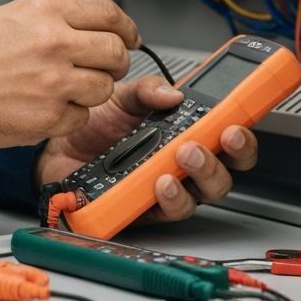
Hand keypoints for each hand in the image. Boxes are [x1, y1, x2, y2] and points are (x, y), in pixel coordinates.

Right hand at [0, 0, 138, 150]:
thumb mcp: (8, 17)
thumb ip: (51, 19)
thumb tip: (86, 27)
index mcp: (43, 11)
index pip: (109, 13)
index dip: (127, 27)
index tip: (130, 36)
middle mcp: (54, 42)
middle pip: (117, 51)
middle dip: (117, 61)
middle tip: (105, 67)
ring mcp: (54, 80)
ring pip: (104, 87)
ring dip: (91, 91)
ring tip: (63, 89)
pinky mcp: (49, 116)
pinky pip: (81, 117)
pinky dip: (69, 116)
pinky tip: (44, 107)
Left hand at [35, 76, 257, 223]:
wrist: (57, 148)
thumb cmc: (95, 125)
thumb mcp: (121, 96)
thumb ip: (146, 90)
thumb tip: (172, 92)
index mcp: (182, 132)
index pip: (225, 136)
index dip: (243, 130)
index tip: (243, 118)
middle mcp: (180, 164)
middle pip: (225, 169)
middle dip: (229, 154)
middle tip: (218, 135)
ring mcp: (165, 188)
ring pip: (202, 193)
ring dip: (202, 174)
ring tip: (184, 154)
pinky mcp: (144, 208)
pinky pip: (167, 210)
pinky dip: (169, 197)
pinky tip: (160, 181)